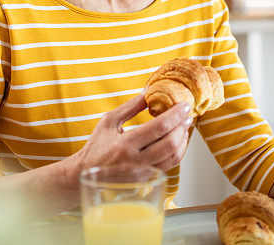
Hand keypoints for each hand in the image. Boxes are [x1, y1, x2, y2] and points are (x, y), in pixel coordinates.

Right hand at [73, 94, 192, 172]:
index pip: (159, 128)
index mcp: (125, 144)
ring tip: (185, 127)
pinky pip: (168, 165)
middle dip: (183, 127)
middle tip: (188, 115)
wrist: (84, 174)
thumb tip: (148, 92)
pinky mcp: (146, 181)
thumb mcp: (109, 121)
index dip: (175, 116)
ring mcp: (142, 174)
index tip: (184, 106)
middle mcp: (136, 162)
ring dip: (183, 140)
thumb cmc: (96, 146)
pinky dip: (177, 152)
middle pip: (170, 144)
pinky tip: (177, 141)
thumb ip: (130, 107)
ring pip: (173, 157)